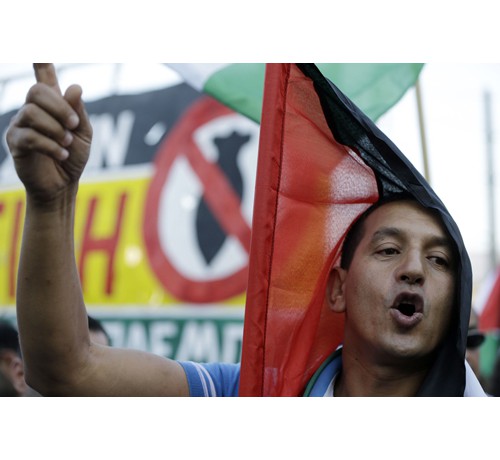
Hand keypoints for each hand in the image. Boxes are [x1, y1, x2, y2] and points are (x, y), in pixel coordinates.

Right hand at [6, 63, 92, 204]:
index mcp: (53, 104)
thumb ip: (78, 111)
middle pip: (36, 90)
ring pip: (31, 112)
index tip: (39, 46)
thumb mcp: (84, 134)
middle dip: (59, 107)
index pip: (43, 75)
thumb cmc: (74, 156)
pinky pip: (28, 135)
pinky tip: (61, 153)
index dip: (40, 59)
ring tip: (67, 143)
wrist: (64, 184)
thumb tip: (75, 86)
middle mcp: (33, 109)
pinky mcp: (15, 142)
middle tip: (73, 125)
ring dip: (55, 128)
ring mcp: (21, 124)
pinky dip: (49, 144)